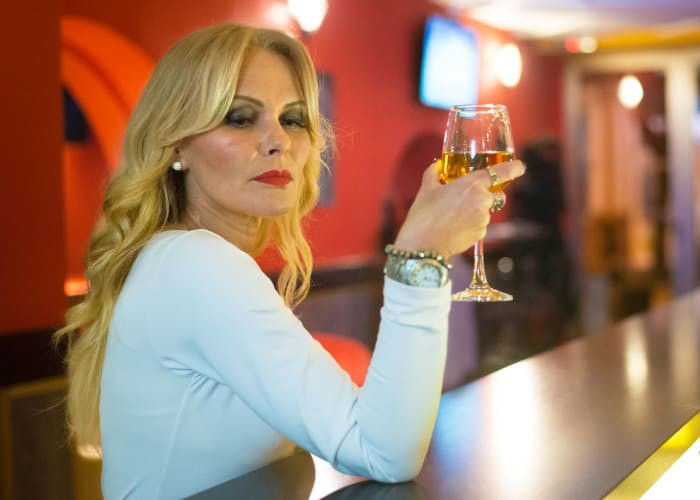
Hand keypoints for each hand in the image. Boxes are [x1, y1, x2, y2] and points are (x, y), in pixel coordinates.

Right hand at [393, 159, 525, 258]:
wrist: (423, 246)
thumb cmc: (423, 215)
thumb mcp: (426, 189)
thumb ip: (434, 172)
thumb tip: (438, 165)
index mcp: (471, 184)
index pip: (501, 172)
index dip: (513, 168)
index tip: (519, 167)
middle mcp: (482, 200)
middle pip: (494, 193)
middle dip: (484, 194)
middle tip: (464, 198)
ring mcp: (484, 219)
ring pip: (485, 210)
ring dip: (475, 210)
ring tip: (452, 215)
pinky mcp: (481, 234)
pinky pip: (480, 224)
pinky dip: (471, 223)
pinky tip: (454, 226)